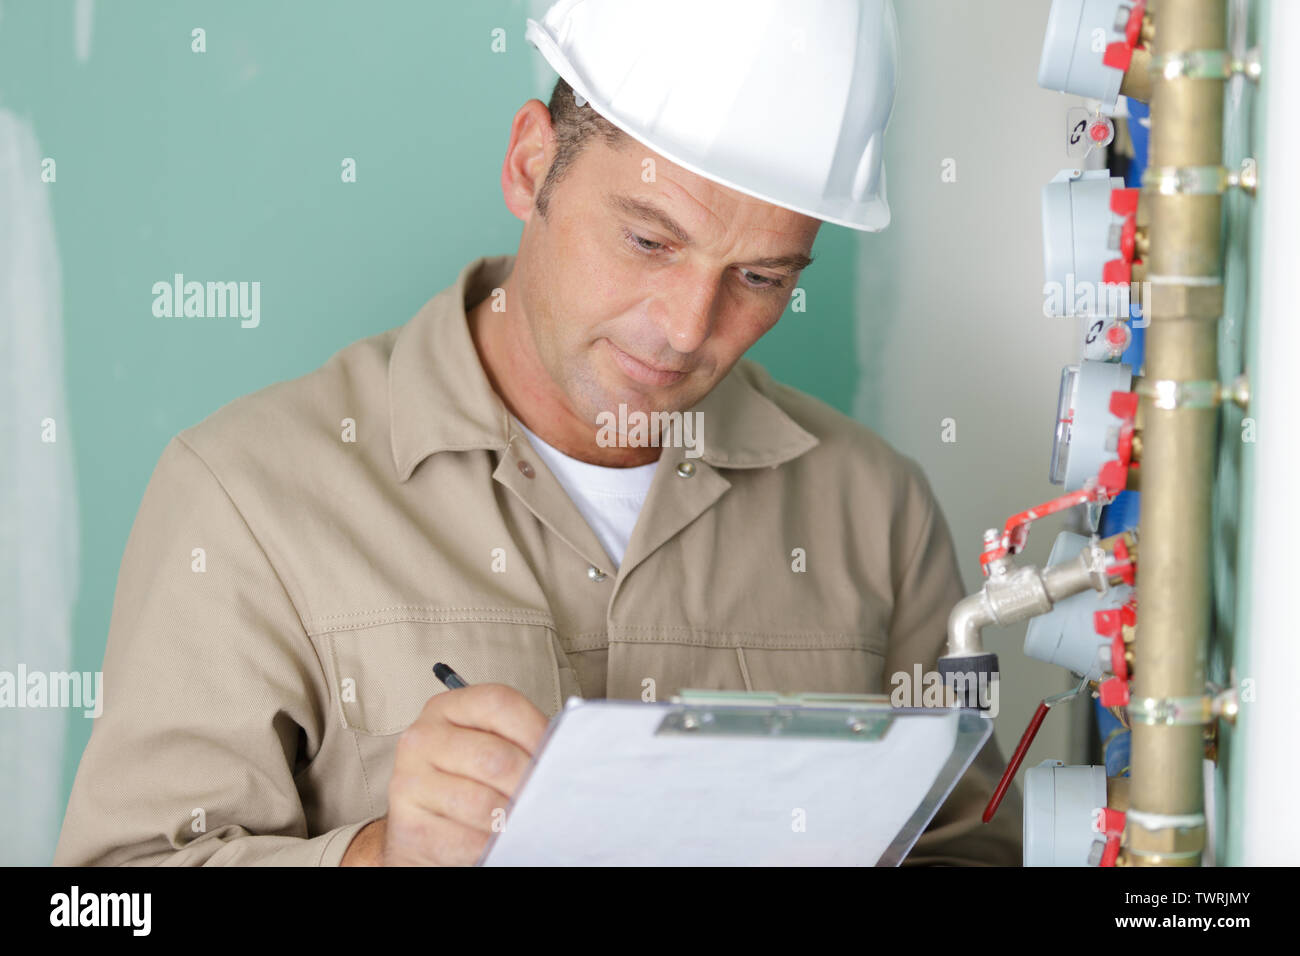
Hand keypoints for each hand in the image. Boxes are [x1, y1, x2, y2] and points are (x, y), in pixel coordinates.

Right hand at [352, 683, 547, 865]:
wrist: (421, 826)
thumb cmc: (466, 781)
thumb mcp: (486, 747)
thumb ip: (516, 742)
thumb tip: (560, 758)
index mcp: (447, 708)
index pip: (499, 703)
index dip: (535, 729)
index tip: (557, 756)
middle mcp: (422, 738)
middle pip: (495, 757)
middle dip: (529, 784)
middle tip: (547, 798)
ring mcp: (409, 781)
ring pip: (482, 804)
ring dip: (511, 819)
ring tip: (525, 822)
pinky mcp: (408, 826)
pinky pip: (465, 841)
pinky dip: (491, 846)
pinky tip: (499, 842)